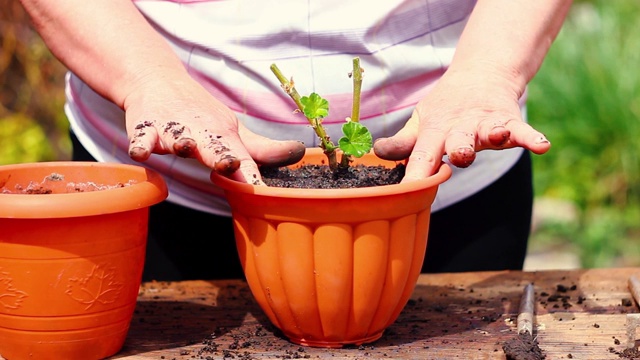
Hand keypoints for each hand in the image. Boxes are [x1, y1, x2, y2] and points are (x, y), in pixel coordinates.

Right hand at [122, 72, 304, 183]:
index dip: (252, 177)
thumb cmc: (201, 116)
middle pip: (213, 146)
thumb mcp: (232, 131)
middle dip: (221, 156)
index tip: (265, 194)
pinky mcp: (145, 127)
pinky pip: (141, 137)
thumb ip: (261, 150)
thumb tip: (299, 153)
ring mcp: (173, 130)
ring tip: (184, 147)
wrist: (158, 82)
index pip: (242, 160)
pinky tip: (140, 151)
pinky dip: (140, 143)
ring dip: (181, 142)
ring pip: (177, 138)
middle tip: (231, 164)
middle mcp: (201, 132)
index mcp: (225, 136)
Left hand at [373, 69, 550, 181]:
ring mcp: (485, 123)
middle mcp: (459, 128)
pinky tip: (542, 145)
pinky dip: (531, 137)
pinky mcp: (508, 119)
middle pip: (458, 141)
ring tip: (497, 135)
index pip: (422, 155)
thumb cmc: (444, 109)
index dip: (416, 174)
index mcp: (434, 131)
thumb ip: (404, 142)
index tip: (409, 194)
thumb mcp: (420, 122)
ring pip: (488, 132)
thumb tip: (378, 152)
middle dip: (458, 149)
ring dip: (492, 134)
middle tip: (458, 157)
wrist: (479, 74)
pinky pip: (521, 130)